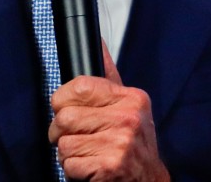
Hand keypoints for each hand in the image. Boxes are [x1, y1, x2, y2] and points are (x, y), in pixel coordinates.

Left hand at [49, 44, 169, 181]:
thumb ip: (108, 76)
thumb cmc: (133, 144)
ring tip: (87, 152)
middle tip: (76, 136)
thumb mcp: (127, 105)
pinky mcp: (111, 166)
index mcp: (130, 98)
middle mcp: (128, 118)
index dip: (62, 100)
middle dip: (61, 131)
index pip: (79, 86)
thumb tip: (98, 41)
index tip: (66, 108)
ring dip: (68, 153)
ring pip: (64, 143)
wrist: (150, 181)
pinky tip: (91, 167)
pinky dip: (73, 170)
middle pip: (65, 117)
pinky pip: (69, 164)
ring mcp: (120, 143)